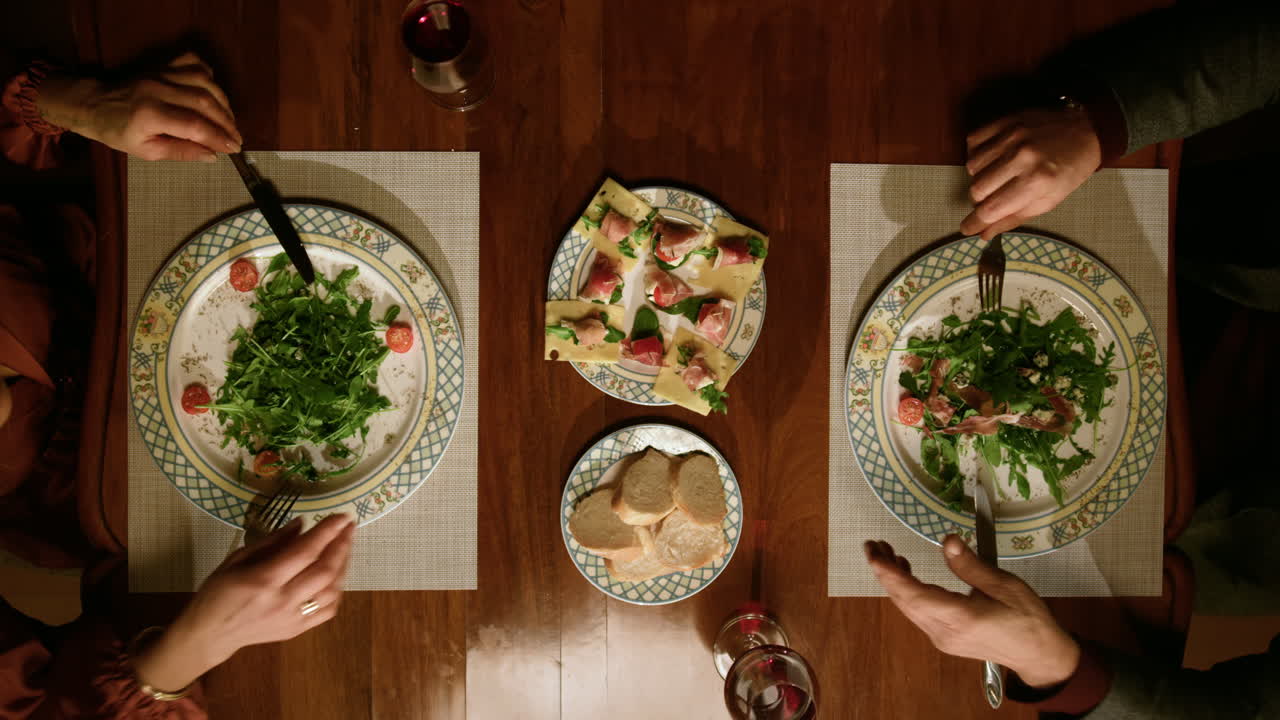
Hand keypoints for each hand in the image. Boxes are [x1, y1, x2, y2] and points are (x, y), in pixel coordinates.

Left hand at [37, 52, 241, 161]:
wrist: (94, 103)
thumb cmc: (118, 132)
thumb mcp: (146, 151)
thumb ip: (181, 152)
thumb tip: (213, 155)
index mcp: (150, 114)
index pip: (195, 125)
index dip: (219, 137)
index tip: (234, 149)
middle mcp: (158, 89)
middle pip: (204, 102)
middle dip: (227, 122)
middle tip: (236, 138)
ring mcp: (161, 73)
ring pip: (204, 81)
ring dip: (223, 102)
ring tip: (229, 120)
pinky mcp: (163, 64)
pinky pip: (194, 63)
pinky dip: (210, 76)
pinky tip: (215, 92)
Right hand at [132, 514, 354, 690]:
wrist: (210, 635)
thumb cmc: (218, 592)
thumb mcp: (237, 559)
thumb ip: (272, 542)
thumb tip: (302, 523)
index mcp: (264, 580)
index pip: (305, 552)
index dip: (327, 532)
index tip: (342, 515)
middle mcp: (283, 601)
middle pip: (325, 571)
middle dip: (342, 545)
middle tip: (348, 526)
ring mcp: (293, 619)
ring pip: (332, 591)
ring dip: (343, 566)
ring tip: (345, 546)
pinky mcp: (297, 630)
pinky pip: (328, 610)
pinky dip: (338, 590)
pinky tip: (337, 574)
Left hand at [865, 535, 1079, 687]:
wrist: (1039, 654)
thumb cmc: (1027, 619)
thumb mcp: (1004, 585)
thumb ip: (970, 564)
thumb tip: (947, 540)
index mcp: (960, 618)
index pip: (914, 595)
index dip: (890, 574)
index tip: (875, 554)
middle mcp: (944, 632)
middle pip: (904, 601)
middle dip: (885, 572)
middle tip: (873, 545)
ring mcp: (942, 638)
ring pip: (907, 608)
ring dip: (894, 581)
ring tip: (886, 553)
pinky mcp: (944, 638)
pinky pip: (917, 613)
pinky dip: (907, 592)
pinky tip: (906, 573)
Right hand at [959, 107, 1101, 240]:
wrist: (1087, 130)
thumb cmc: (1070, 170)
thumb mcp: (1048, 201)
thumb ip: (1013, 218)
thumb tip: (983, 234)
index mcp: (1036, 181)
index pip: (991, 209)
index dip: (974, 222)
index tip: (967, 228)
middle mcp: (1021, 157)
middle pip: (977, 189)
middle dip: (980, 200)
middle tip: (993, 198)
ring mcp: (1012, 136)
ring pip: (972, 167)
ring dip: (979, 177)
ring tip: (996, 176)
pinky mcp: (1005, 121)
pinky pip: (973, 142)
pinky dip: (976, 154)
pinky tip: (991, 159)